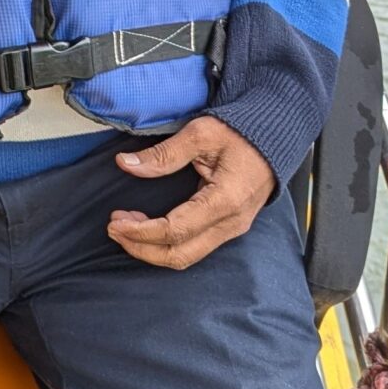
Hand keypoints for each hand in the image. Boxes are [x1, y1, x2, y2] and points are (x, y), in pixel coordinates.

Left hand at [108, 116, 272, 269]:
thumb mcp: (201, 133)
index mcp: (226, 200)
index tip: (115, 222)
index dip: (141, 231)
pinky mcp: (229, 227)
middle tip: (114, 228)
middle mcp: (232, 222)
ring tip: (125, 227)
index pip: (176, 230)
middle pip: (180, 255)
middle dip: (141, 247)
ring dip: (151, 248)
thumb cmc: (242, 133)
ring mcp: (233, 228)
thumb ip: (164, 154)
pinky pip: (194, 247)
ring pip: (187, 256)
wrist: (273, 137)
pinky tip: (147, 227)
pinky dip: (167, 243)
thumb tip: (127, 164)